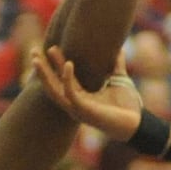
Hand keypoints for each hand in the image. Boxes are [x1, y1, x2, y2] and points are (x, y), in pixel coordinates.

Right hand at [34, 45, 161, 144]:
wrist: (137, 122)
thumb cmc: (127, 105)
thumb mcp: (119, 79)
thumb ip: (116, 65)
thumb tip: (118, 49)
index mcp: (80, 97)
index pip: (63, 78)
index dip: (56, 63)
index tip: (50, 47)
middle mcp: (74, 104)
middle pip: (52, 85)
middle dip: (41, 69)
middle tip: (33, 52)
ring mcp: (77, 108)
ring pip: (54, 91)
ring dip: (44, 75)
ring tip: (37, 59)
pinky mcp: (84, 110)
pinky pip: (71, 93)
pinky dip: (67, 79)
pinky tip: (68, 64)